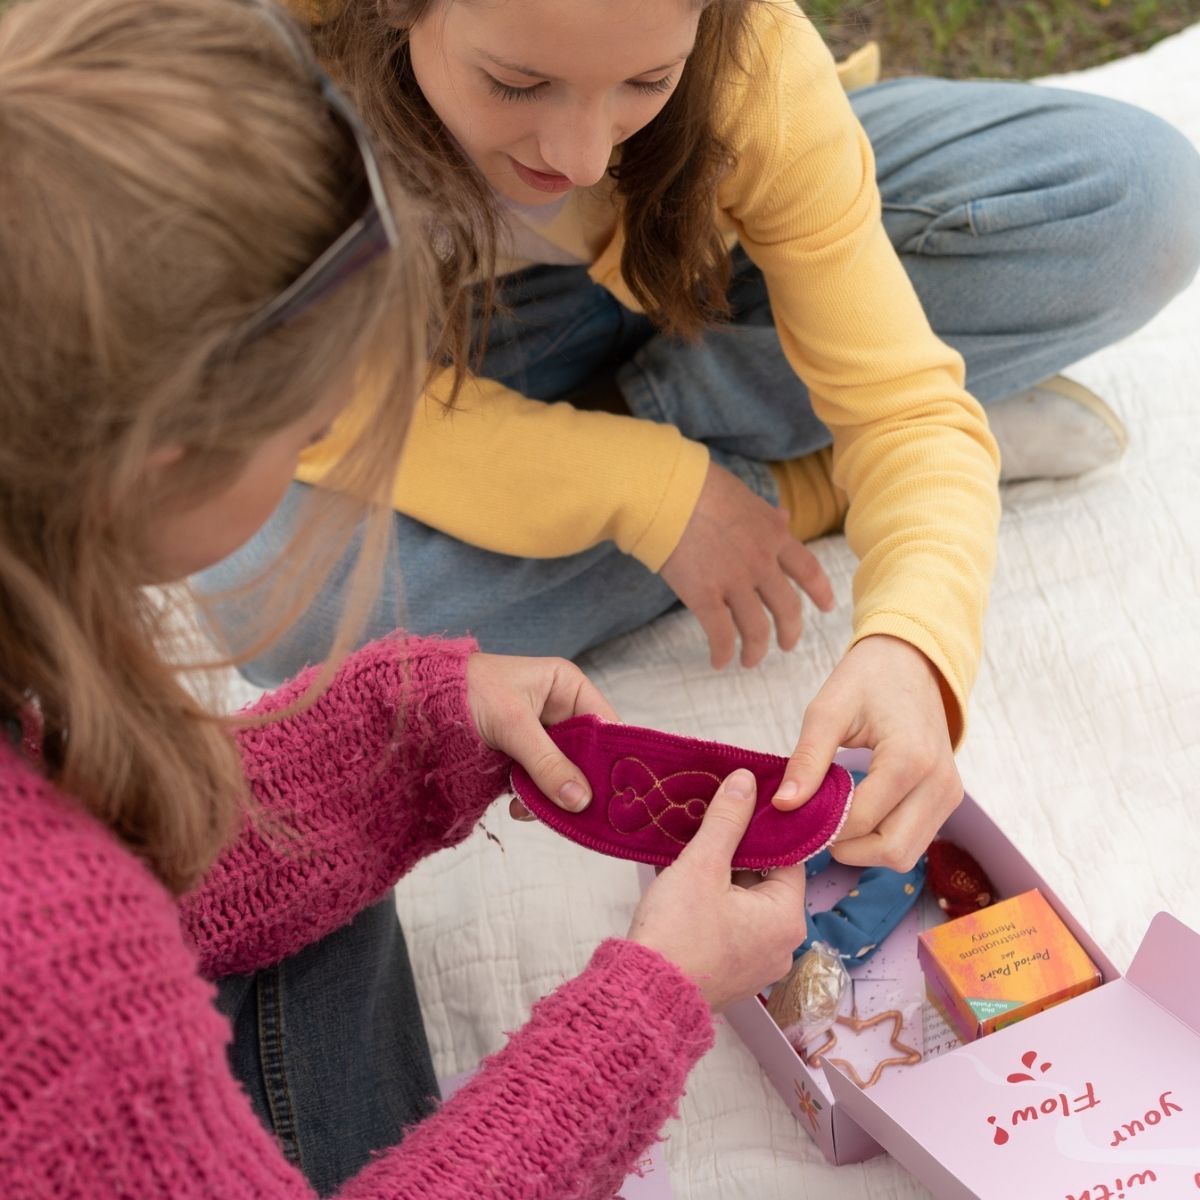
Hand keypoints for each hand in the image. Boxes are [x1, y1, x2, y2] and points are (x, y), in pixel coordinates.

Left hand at [466, 653, 616, 815]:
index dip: (611, 757)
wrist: (418, 702)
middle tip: (574, 812)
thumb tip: (581, 801)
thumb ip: (547, 763)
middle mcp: (560, 710)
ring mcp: (541, 736)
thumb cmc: (468, 692)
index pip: (605, 724)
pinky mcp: (522, 757)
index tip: (614, 792)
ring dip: (551, 797)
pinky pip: (541, 783)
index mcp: (567, 687)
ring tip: (529, 809)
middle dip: (577, 784)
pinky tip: (516, 806)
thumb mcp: (512, 725)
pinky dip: (532, 799)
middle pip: (586, 755)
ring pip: (563, 774)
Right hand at [627, 769, 807, 1011]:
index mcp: (787, 919)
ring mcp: (755, 964)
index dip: (761, 828)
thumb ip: (727, 819)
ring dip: (717, 877)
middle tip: (706, 825)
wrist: (642, 996)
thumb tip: (746, 782)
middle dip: (733, 851)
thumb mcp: (703, 864)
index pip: (787, 857)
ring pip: (741, 902)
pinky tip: (680, 883)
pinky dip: (709, 903)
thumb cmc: (677, 934)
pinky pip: (726, 925)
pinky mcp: (729, 973)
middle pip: (763, 880)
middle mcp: (780, 946)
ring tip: (688, 850)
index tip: (739, 805)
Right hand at [660, 461, 833, 669]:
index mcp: (774, 536)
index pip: (808, 570)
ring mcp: (734, 582)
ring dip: (756, 650)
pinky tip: (719, 661)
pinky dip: (723, 652)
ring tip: (750, 661)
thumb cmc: (700, 486)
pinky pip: (720, 634)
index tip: (826, 607)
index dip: (820, 592)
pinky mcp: (704, 596)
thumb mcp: (745, 496)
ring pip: (756, 629)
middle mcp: (761, 563)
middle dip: (790, 632)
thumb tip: (784, 517)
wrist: (668, 492)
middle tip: (787, 645)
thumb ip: (767, 514)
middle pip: (787, 608)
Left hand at [771, 635, 962, 870]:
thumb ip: (808, 760)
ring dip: (866, 848)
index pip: (863, 821)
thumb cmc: (868, 678)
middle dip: (848, 847)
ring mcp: (949, 793)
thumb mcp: (827, 711)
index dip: (824, 827)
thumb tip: (784, 804)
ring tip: (836, 817)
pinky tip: (858, 812)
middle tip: (816, 822)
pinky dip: (883, 838)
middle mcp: (939, 782)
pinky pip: (914, 839)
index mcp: (910, 758)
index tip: (796, 814)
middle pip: (891, 850)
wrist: (910, 660)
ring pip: (906, 853)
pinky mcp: (949, 798)